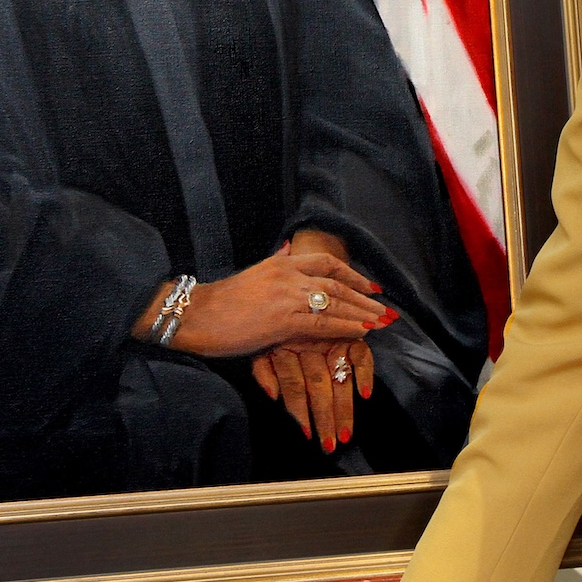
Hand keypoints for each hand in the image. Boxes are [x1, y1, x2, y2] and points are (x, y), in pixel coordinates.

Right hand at [139, 249, 393, 358]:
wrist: (195, 315)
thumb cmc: (219, 303)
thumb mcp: (252, 274)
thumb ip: (273, 262)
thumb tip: (286, 248)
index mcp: (280, 262)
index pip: (325, 262)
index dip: (352, 273)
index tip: (370, 285)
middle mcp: (288, 274)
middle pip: (336, 282)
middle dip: (364, 296)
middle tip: (386, 308)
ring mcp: (287, 296)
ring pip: (335, 302)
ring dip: (363, 312)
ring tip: (383, 321)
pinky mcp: (283, 319)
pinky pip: (324, 322)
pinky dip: (347, 326)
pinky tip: (363, 332)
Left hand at [252, 338, 374, 452]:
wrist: (289, 300)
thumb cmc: (273, 332)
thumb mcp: (260, 348)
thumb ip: (262, 370)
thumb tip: (272, 394)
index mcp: (285, 347)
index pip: (293, 383)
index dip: (298, 409)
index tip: (305, 435)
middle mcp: (309, 343)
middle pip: (317, 385)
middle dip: (323, 416)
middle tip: (329, 444)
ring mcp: (332, 339)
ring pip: (338, 377)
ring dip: (343, 407)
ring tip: (346, 433)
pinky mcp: (351, 335)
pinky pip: (361, 355)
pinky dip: (364, 373)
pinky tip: (365, 394)